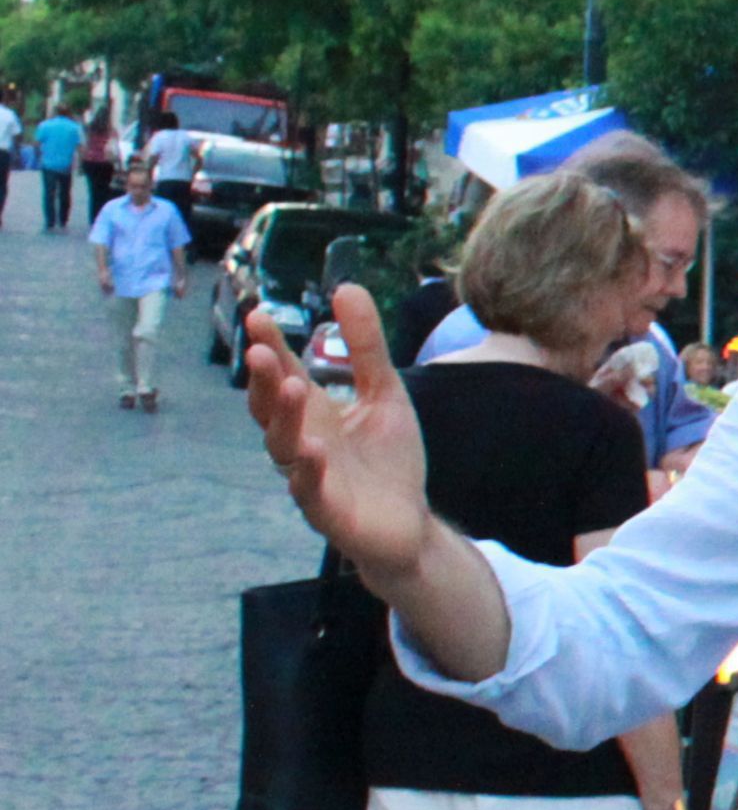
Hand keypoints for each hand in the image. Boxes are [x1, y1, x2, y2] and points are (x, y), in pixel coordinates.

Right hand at [247, 284, 434, 579]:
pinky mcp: (325, 509)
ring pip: (283, 445)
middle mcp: (300, 440)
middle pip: (270, 407)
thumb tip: (347, 287)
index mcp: (312, 412)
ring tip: (290, 387)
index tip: (258, 313)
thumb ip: (365, 346)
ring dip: (284, 417)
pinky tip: (313, 449)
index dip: (270, 345)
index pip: (282, 373)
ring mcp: (307, 475)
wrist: (407, 523)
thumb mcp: (383, 392)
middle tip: (261, 349)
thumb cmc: (386, 458)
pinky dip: (307, 470)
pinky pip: (307, 489)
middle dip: (264, 379)